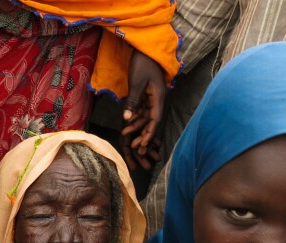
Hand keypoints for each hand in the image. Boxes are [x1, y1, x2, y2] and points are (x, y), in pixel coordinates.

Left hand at [121, 49, 165, 169]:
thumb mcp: (136, 83)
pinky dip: (134, 117)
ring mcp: (151, 97)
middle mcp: (156, 99)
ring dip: (136, 127)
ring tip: (126, 137)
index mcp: (158, 97)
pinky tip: (126, 125)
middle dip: (143, 134)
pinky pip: (140, 109)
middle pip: (150, 121)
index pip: (155, 119)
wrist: (144, 50)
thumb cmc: (142, 64)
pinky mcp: (144, 95)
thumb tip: (128, 119)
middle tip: (136, 148)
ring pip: (144, 116)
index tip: (145, 145)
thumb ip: (133, 101)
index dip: (149, 133)